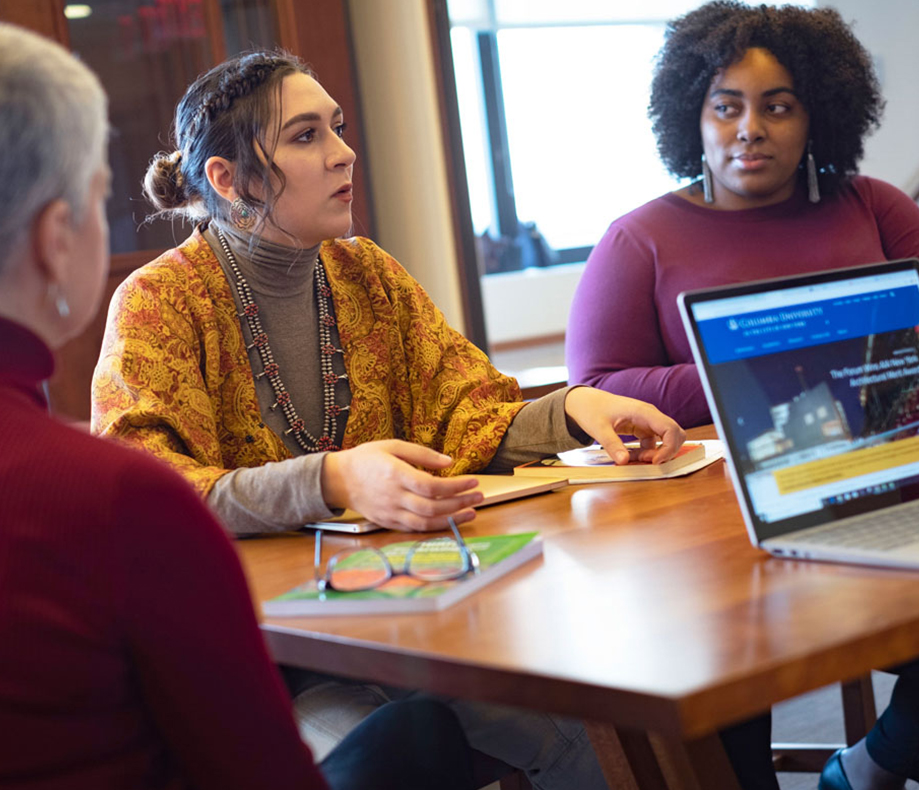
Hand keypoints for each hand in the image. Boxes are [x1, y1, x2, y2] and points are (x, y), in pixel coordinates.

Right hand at [320, 440, 482, 531]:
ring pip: (425, 522)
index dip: (455, 486)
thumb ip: (422, 454)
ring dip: (452, 519)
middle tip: (478, 497)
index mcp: (395, 474)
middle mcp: (393, 496)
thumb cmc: (366, 459)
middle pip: (432, 506)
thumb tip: (448, 462)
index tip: (473, 482)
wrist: (339, 480)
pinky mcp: (388, 522)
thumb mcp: (393, 446)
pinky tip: (450, 520)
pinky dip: (435, 527)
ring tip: (471, 513)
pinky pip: (415, 529)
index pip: (431, 486)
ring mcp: (390, 512)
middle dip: (459, 503)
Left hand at [563, 387, 684, 464]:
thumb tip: (624, 462)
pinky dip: (646, 453)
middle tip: (648, 462)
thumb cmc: (592, 410)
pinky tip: (630, 456)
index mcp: (643, 412)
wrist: (586, 402)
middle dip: (667, 451)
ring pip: (665, 441)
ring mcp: (647, 422)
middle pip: (675, 434)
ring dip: (654, 454)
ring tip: (634, 458)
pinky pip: (652, 444)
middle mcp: (650, 416)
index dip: (669, 448)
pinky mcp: (642, 428)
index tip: (655, 461)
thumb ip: (612, 445)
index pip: (670, 429)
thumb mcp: (599, 429)